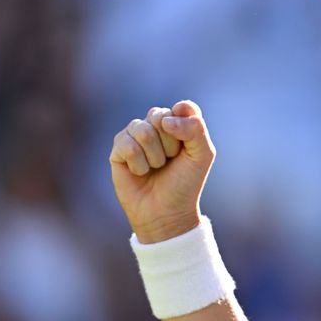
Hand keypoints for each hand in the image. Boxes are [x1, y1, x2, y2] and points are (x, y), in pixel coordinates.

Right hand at [109, 100, 215, 242]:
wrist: (166, 212)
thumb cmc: (185, 182)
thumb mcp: (202, 155)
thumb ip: (195, 129)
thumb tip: (165, 120)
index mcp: (178, 122)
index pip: (183, 107)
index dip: (185, 126)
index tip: (187, 147)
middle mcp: (156, 124)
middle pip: (160, 116)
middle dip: (170, 144)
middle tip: (171, 160)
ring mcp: (135, 135)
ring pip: (142, 130)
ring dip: (155, 156)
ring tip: (156, 167)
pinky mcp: (118, 149)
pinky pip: (127, 145)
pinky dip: (139, 164)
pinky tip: (141, 172)